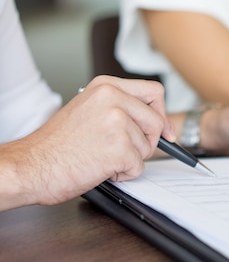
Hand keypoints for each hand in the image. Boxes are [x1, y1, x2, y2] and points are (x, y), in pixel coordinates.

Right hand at [14, 76, 173, 206]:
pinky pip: (138, 167)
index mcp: (106, 87)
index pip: (155, 92)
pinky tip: (99, 167)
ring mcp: (117, 123)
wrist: (32, 165)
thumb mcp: (89, 110)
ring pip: (148, 147)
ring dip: (129, 159)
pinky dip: (123, 174)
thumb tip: (157, 122)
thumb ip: (121, 108)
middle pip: (157, 122)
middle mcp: (113, 99)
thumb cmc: (56, 144)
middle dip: (146, 142)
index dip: (162, 114)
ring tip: (101, 156)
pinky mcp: (119, 148)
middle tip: (122, 150)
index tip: (164, 130)